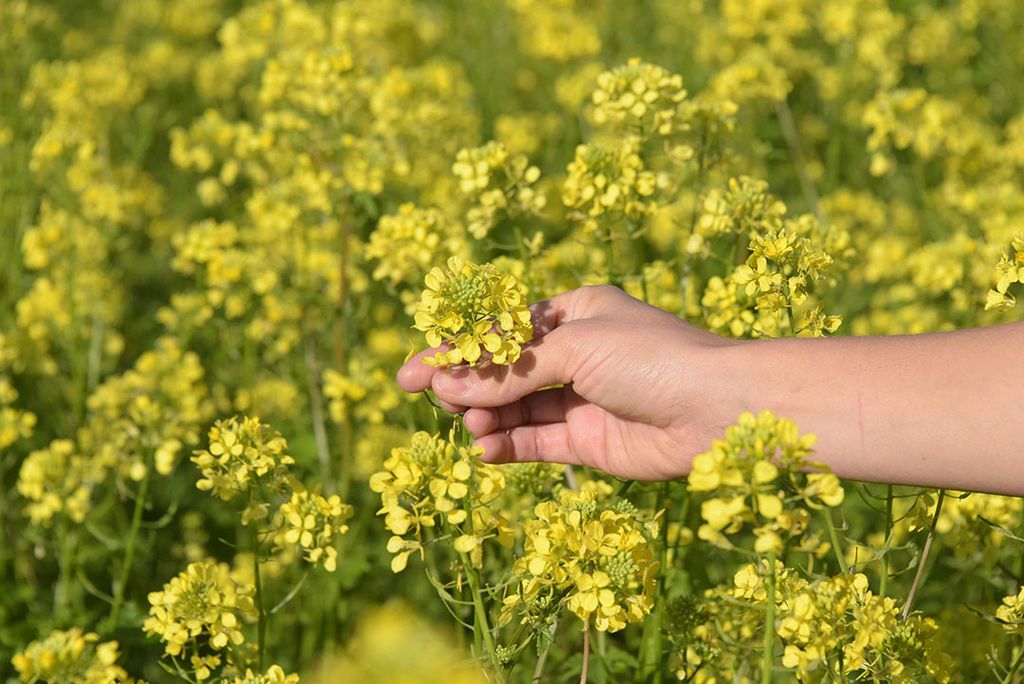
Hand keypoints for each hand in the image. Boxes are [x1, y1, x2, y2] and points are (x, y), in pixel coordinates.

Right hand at [396, 285, 739, 479]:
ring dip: (485, 417)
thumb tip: (449, 387)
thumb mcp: (575, 347)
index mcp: (574, 314)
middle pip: (504, 372)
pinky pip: (535, 443)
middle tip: (426, 399)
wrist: (718, 408)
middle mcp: (575, 355)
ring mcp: (581, 400)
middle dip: (465, 385)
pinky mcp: (588, 442)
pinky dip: (507, 447)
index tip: (411, 370)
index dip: (457, 350)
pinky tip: (484, 450)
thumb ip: (511, 370)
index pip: (502, 332)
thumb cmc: (650, 357)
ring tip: (467, 425)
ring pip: (515, 410)